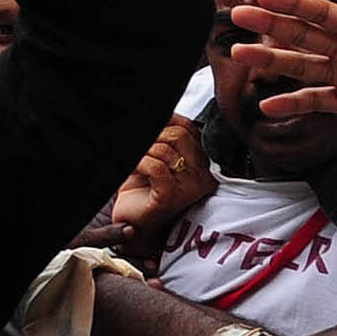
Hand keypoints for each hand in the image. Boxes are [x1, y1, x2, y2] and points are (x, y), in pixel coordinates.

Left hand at [107, 115, 214, 263]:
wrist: (133, 225)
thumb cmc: (145, 191)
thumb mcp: (158, 157)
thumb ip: (165, 136)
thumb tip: (160, 110)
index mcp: (203, 164)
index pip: (189, 127)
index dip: (166, 121)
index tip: (150, 128)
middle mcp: (203, 177)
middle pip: (178, 135)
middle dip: (153, 136)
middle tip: (139, 147)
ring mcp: (189, 189)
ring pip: (166, 150)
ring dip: (143, 150)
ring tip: (135, 160)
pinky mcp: (170, 198)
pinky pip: (156, 167)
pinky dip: (140, 162)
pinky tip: (133, 167)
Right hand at [229, 0, 336, 126]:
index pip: (322, 13)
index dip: (294, 4)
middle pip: (302, 35)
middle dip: (270, 25)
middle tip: (237, 16)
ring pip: (302, 68)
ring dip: (271, 62)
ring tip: (239, 54)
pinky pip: (318, 102)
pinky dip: (293, 104)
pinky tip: (267, 107)